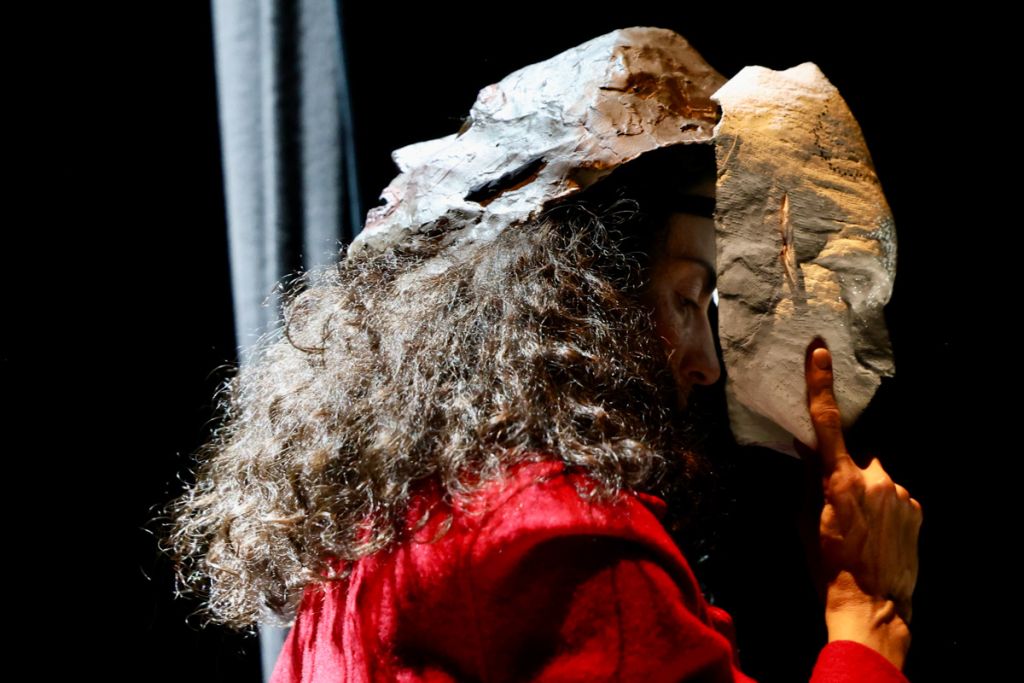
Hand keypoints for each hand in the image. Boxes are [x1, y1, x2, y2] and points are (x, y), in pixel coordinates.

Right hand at [794, 338, 921, 665]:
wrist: (874, 607)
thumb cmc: (828, 567)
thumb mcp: (804, 523)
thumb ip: (806, 481)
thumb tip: (804, 449)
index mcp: (839, 481)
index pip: (826, 422)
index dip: (820, 383)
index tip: (819, 351)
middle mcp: (875, 479)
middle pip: (856, 460)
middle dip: (846, 476)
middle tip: (839, 512)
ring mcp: (901, 494)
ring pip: (877, 480)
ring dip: (867, 496)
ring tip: (861, 532)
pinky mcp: (917, 509)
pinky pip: (895, 497)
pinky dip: (885, 509)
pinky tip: (878, 537)